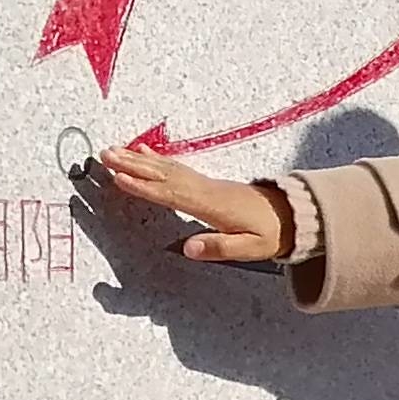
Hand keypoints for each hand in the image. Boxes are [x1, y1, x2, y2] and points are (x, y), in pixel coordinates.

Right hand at [89, 144, 293, 263]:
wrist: (294, 214)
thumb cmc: (272, 233)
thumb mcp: (251, 248)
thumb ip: (219, 247)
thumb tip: (187, 248)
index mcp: (211, 205)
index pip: (171, 195)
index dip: (144, 187)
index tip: (119, 179)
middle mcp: (205, 189)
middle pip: (162, 175)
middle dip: (132, 165)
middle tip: (104, 155)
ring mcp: (205, 183)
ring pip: (166, 168)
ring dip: (138, 159)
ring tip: (113, 151)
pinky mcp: (207, 182)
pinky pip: (177, 167)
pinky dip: (157, 159)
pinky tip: (143, 152)